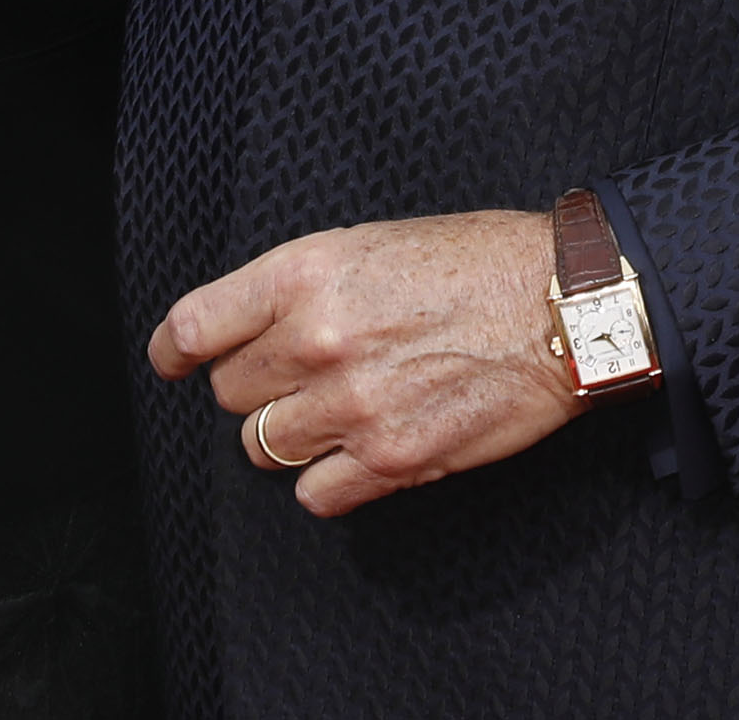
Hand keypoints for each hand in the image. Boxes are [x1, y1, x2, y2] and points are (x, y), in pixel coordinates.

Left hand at [146, 208, 574, 517]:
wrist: (564, 305)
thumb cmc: (478, 262)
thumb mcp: (373, 243)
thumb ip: (303, 287)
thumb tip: (251, 329)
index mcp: (307, 273)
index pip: (196, 326)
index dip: (175, 350)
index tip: (175, 361)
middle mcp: (319, 339)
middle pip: (230, 392)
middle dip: (258, 385)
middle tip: (302, 373)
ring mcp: (353, 404)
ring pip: (264, 446)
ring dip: (290, 434)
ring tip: (336, 410)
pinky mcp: (394, 458)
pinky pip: (316, 495)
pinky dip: (328, 481)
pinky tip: (358, 451)